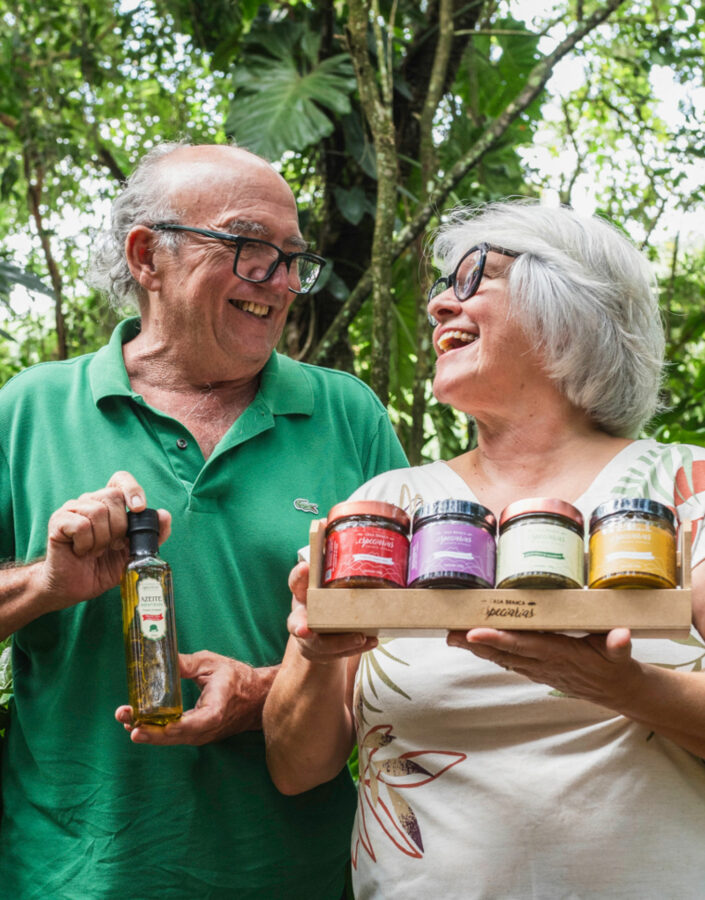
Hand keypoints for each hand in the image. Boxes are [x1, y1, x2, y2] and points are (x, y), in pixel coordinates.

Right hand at [36, 471, 170, 610]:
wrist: (76, 587)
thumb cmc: (103, 567)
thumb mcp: (134, 553)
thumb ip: (153, 535)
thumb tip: (165, 514)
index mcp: (108, 504)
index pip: (120, 479)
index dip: (132, 489)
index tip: (139, 509)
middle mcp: (90, 501)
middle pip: (113, 497)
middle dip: (119, 527)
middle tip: (112, 545)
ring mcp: (72, 509)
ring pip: (97, 511)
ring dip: (102, 538)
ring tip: (96, 551)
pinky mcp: (58, 521)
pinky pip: (80, 525)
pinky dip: (86, 543)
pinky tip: (81, 551)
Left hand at [115, 650, 276, 744]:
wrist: (257, 697)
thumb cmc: (237, 677)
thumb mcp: (212, 663)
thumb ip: (186, 664)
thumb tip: (162, 659)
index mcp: (215, 709)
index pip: (192, 724)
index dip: (169, 728)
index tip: (146, 726)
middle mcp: (208, 728)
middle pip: (175, 736)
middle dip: (148, 730)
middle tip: (125, 719)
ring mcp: (203, 735)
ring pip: (172, 739)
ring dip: (149, 731)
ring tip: (125, 720)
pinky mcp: (198, 736)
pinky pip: (176, 736)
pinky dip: (158, 731)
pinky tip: (140, 723)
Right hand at [287, 561, 377, 661]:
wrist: (318, 632)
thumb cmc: (324, 598)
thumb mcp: (323, 579)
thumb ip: (327, 557)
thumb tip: (326, 520)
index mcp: (302, 593)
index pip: (296, 582)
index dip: (299, 575)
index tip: (305, 568)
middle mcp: (303, 616)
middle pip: (297, 622)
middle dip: (301, 626)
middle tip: (307, 628)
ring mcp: (311, 638)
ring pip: (321, 644)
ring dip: (340, 642)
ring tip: (360, 636)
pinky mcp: (324, 653)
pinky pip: (340, 653)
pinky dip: (357, 648)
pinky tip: (371, 640)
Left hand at [447, 626, 641, 707]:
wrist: (618, 691)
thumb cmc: (617, 666)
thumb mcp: (621, 655)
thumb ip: (619, 644)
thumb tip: (621, 635)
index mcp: (560, 654)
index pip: (524, 645)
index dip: (498, 639)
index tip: (474, 632)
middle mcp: (544, 663)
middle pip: (504, 652)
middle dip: (476, 644)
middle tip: (449, 633)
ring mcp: (539, 669)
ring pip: (502, 657)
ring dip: (477, 649)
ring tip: (451, 637)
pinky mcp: (538, 669)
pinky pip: (509, 660)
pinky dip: (490, 652)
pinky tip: (472, 645)